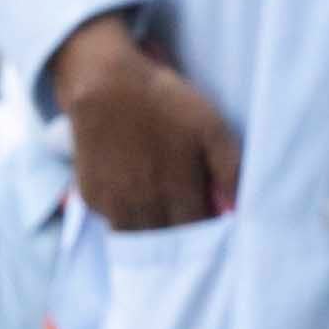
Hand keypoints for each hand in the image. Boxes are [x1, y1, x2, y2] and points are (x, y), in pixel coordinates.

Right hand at [53, 14, 238, 232]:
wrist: (104, 84)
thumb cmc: (164, 101)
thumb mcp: (210, 126)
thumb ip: (229, 169)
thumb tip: (238, 208)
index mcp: (177, 193)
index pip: (195, 235)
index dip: (204, 233)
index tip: (207, 221)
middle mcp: (144, 207)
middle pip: (164, 244)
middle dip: (176, 240)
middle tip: (182, 219)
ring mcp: (113, 205)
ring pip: (135, 239)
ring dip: (148, 233)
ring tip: (157, 214)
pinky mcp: (91, 197)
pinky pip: (111, 221)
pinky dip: (122, 215)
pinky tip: (130, 193)